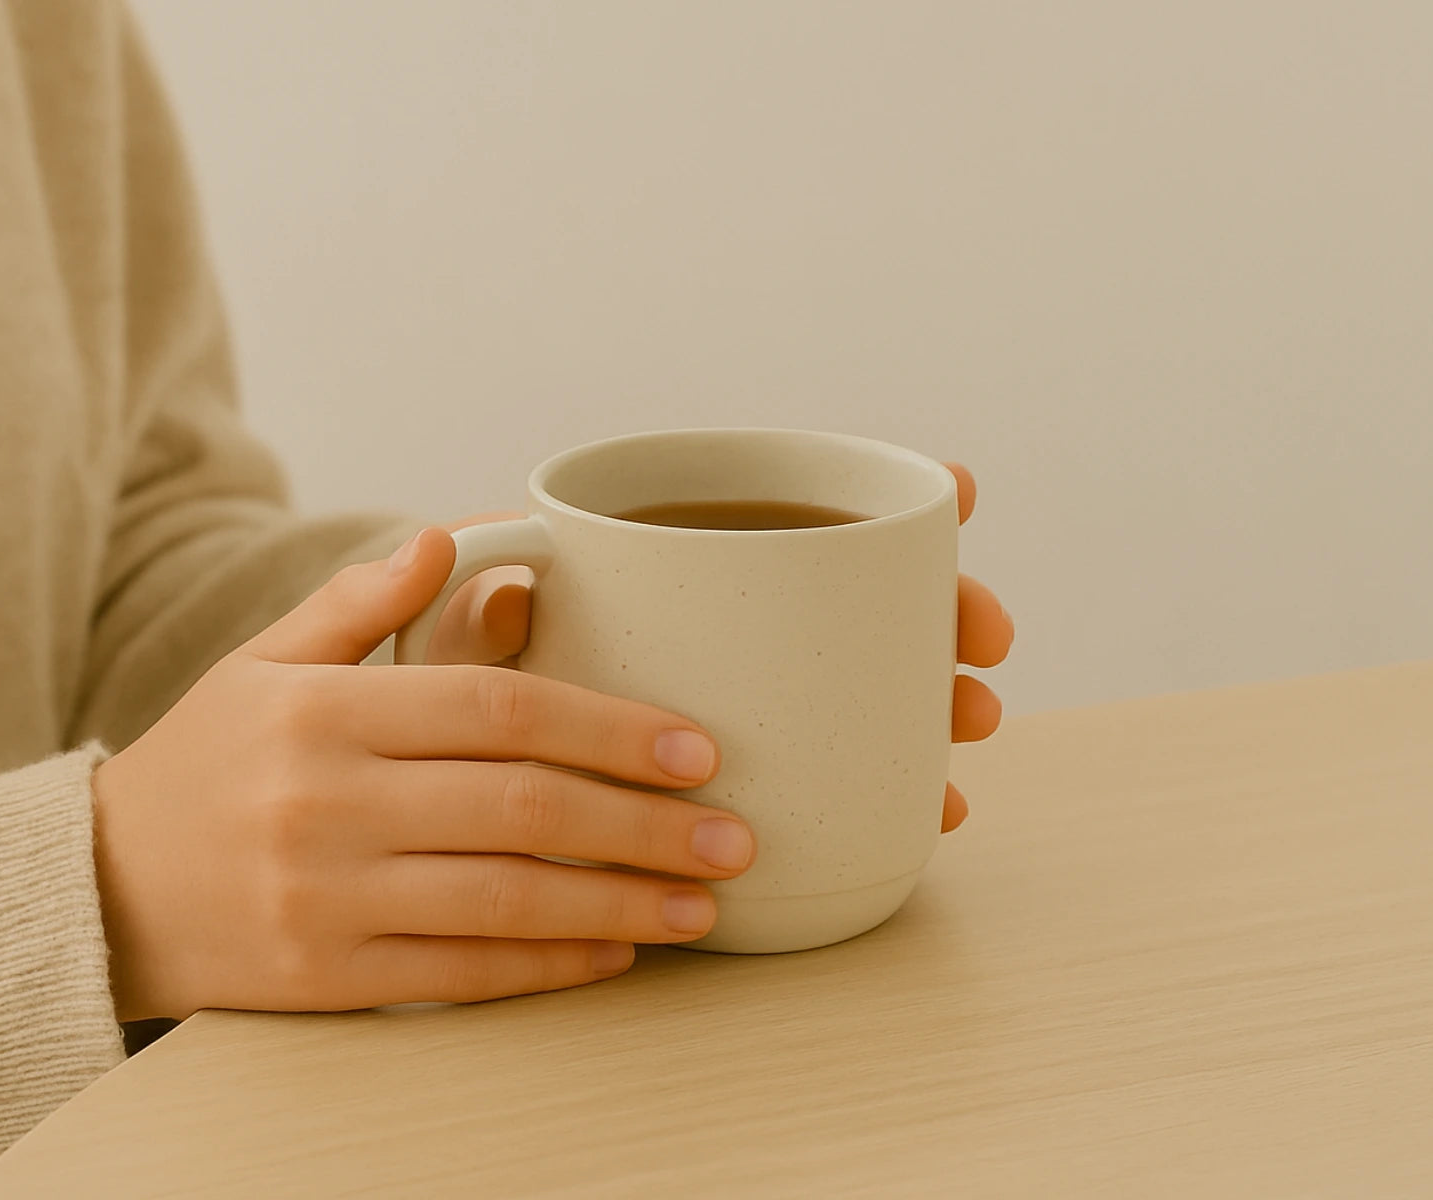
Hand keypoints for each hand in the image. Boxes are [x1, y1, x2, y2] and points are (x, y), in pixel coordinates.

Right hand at [92, 528, 755, 1020]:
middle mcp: (327, 802)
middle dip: (641, 825)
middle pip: (519, 808)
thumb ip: (363, 599)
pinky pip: (459, 974)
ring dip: (618, 905)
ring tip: (703, 906)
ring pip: (503, 901)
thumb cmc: (208, 761)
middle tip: (733, 835)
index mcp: (324, 710)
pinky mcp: (324, 977)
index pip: (496, 709)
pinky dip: (547, 965)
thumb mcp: (265, 661)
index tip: (696, 747)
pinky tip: (615, 954)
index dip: (608, 726)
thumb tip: (456, 537)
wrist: (99, 889)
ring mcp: (325, 897)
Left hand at [426, 471, 1015, 833]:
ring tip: (968, 726)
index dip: (880, 499)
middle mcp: (721, 628)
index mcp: (667, 568)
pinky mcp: (741, 785)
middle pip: (855, 602)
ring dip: (933, 699)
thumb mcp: (449, 651)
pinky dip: (888, 783)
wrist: (457, 799)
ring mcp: (740, 705)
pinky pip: (836, 774)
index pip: (789, 513)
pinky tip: (927, 804)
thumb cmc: (454, 703)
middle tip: (983, 644)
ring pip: (864, 688)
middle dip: (939, 613)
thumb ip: (460, 602)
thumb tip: (469, 549)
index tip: (961, 492)